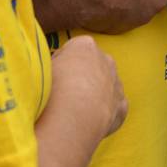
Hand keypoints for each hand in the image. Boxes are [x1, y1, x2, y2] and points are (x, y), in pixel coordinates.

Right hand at [35, 36, 127, 166]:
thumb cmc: (54, 87)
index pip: (74, 50)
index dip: (63, 64)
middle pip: (93, 66)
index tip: (55, 77)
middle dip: (84, 76)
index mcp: (86, 45)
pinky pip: (114, 107)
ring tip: (79, 110)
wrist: (74, 115)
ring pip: (106, 86)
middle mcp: (105, 59)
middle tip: (67, 94)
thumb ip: (52, 64)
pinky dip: (106, 113)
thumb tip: (50, 68)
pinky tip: (93, 121)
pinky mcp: (122, 107)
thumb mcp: (45, 67)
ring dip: (97, 94)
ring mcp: (116, 83)